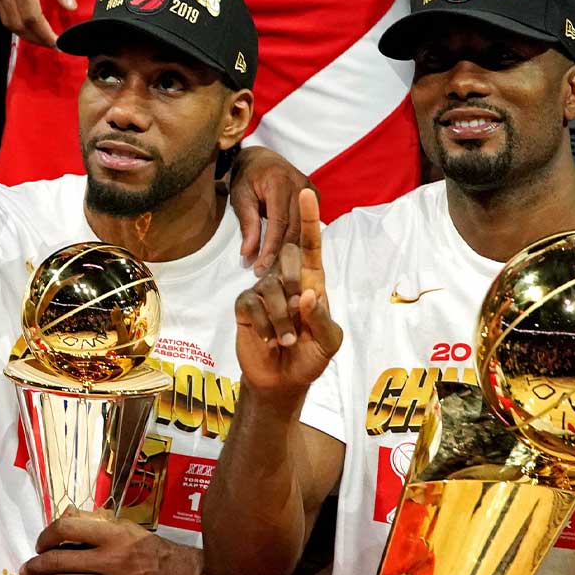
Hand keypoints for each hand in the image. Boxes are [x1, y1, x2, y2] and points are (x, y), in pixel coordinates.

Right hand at [0, 0, 74, 46]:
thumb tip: (69, 7)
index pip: (31, 16)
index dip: (45, 34)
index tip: (60, 43)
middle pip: (17, 25)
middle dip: (36, 39)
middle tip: (54, 44)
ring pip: (7, 21)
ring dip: (25, 34)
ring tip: (44, 37)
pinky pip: (1, 12)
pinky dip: (15, 23)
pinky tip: (28, 24)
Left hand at [7, 513, 208, 574]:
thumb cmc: (159, 553)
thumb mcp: (130, 530)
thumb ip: (99, 525)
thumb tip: (67, 517)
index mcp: (112, 534)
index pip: (67, 528)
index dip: (46, 536)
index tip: (40, 544)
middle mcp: (109, 558)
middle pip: (59, 560)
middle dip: (34, 567)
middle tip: (21, 570)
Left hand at [227, 146, 314, 274]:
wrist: (261, 159)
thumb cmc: (247, 177)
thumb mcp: (240, 198)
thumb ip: (247, 226)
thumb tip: (248, 255)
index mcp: (279, 182)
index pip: (279, 222)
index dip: (270, 248)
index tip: (259, 268)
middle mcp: (300, 185)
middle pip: (294, 228)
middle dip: (280, 254)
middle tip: (266, 273)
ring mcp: (311, 190)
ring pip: (303, 229)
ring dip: (290, 250)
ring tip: (274, 268)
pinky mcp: (315, 197)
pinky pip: (307, 224)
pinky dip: (297, 240)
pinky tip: (285, 254)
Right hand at [235, 189, 341, 394]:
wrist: (282, 381)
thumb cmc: (311, 358)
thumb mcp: (329, 342)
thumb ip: (322, 318)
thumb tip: (305, 294)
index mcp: (313, 282)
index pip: (311, 245)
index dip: (308, 219)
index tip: (305, 193)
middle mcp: (287, 281)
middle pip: (288, 258)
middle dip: (293, 282)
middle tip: (298, 316)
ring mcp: (263, 292)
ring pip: (270, 287)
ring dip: (281, 320)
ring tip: (286, 341)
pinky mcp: (245, 307)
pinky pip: (251, 304)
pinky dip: (263, 325)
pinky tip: (267, 339)